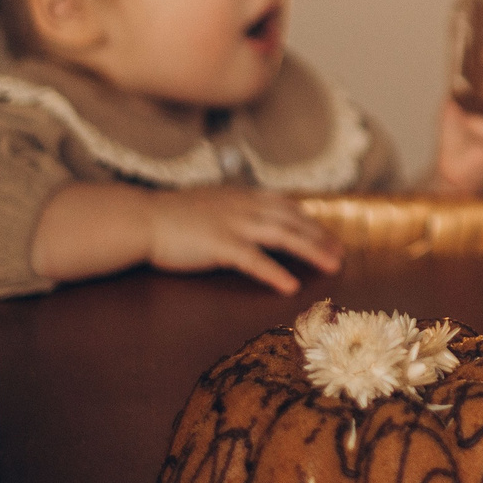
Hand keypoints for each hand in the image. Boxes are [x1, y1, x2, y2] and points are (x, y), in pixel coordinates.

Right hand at [143, 186, 342, 293]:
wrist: (140, 218)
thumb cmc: (170, 216)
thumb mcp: (210, 204)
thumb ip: (233, 209)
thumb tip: (252, 217)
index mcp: (242, 197)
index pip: (287, 206)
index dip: (311, 221)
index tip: (328, 235)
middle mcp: (243, 207)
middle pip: (293, 220)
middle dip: (321, 237)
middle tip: (342, 254)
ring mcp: (233, 224)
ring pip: (283, 236)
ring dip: (312, 251)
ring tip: (333, 266)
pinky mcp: (219, 245)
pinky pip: (254, 260)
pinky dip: (275, 272)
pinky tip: (291, 286)